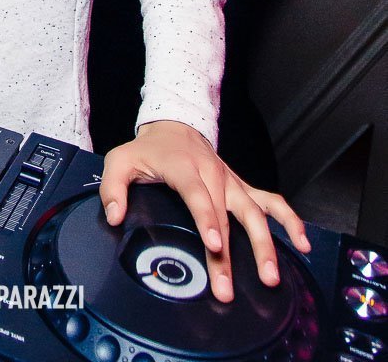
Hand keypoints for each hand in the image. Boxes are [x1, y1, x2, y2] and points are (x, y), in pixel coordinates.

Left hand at [99, 120, 309, 301]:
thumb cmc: (148, 150)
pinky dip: (290, 220)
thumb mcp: (120, 161)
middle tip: (228, 289)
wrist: (174, 126)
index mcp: (184, 168)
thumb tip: (113, 217)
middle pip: (225, 216)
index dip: (207, 219)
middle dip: (230, 254)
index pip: (197, 195)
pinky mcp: (242, 187)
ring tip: (271, 276)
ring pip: (254, 212)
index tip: (214, 243)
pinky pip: (272, 202)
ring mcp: (231, 182)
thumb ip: (113, 188)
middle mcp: (212, 175)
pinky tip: (302, 242)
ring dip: (265, 244)